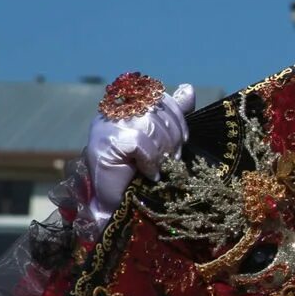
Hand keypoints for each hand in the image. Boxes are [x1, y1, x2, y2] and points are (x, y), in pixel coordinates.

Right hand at [85, 83, 194, 227]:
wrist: (115, 206)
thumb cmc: (137, 173)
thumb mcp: (158, 139)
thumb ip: (170, 115)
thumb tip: (189, 89)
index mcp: (126, 107)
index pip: (159, 97)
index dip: (177, 117)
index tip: (183, 139)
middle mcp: (114, 112)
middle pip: (158, 110)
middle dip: (172, 138)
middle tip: (170, 160)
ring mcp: (106, 126)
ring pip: (151, 125)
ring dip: (162, 151)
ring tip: (158, 167)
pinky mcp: (105, 142)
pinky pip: (140, 142)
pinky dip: (150, 160)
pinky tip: (148, 172)